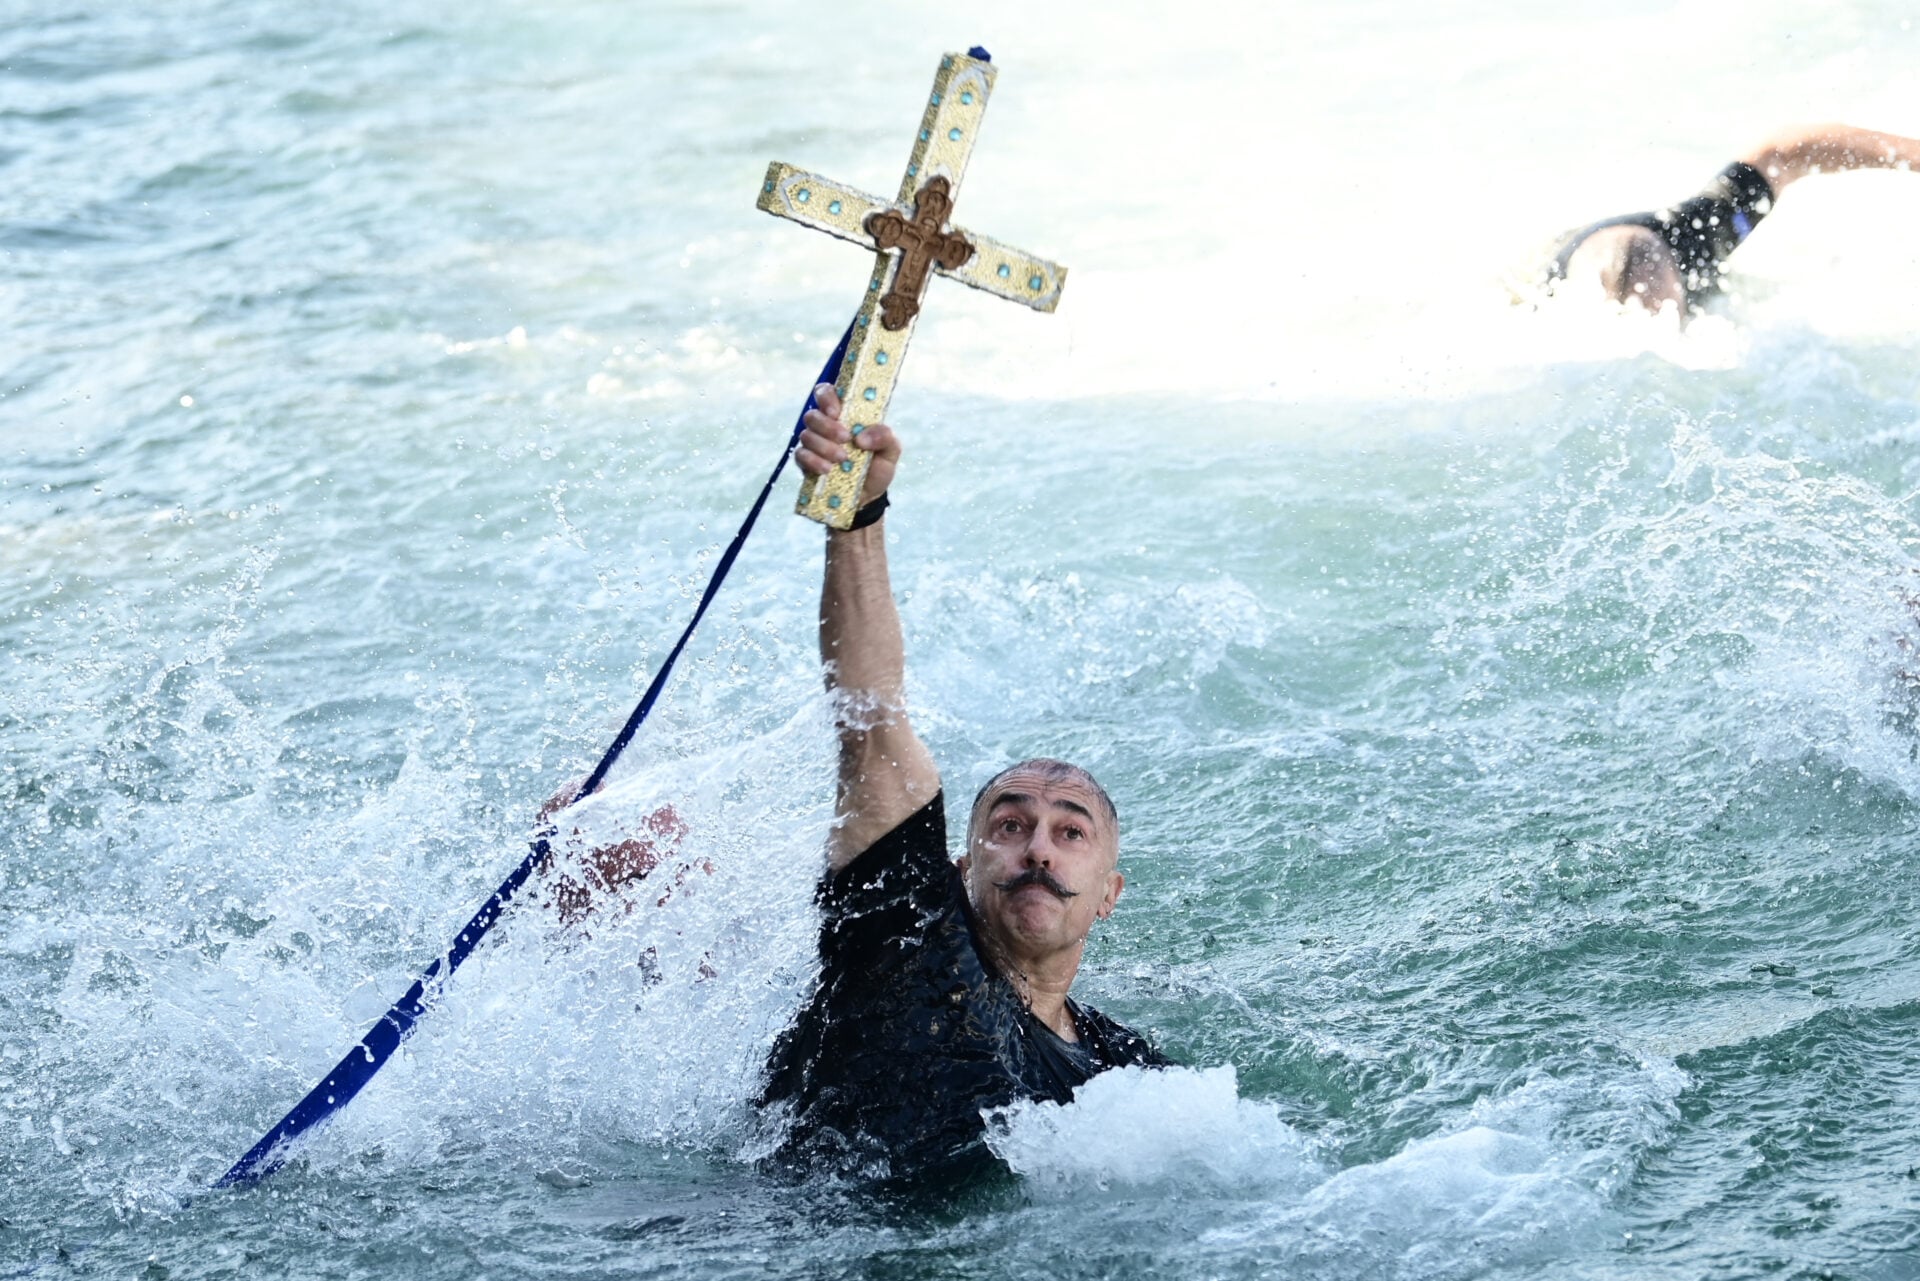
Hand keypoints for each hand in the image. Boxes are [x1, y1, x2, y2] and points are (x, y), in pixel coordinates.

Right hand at [794, 384, 900, 506]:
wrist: (868, 497)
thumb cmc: (878, 467)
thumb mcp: (891, 450)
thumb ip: (885, 436)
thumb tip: (862, 437)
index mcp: (845, 414)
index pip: (826, 393)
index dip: (826, 397)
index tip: (836, 412)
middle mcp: (826, 426)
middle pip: (813, 415)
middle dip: (827, 426)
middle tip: (845, 439)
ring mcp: (814, 444)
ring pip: (806, 435)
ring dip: (824, 446)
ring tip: (842, 459)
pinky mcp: (806, 463)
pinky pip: (800, 455)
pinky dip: (813, 461)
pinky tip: (827, 470)